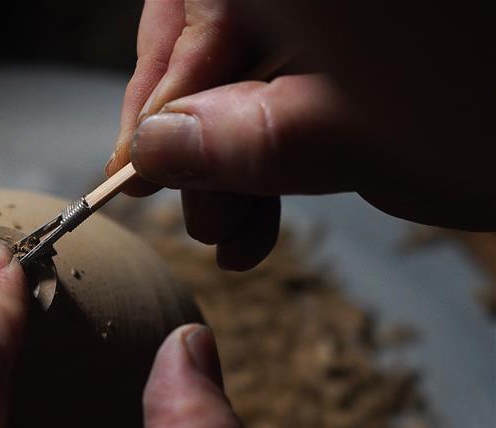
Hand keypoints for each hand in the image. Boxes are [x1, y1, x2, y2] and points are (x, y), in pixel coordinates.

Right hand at [108, 0, 495, 270]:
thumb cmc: (494, 108)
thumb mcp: (349, 137)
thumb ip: (235, 140)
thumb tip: (153, 149)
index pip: (184, 21)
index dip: (154, 107)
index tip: (137, 178)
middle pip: (216, 46)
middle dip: (204, 145)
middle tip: (207, 222)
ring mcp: (344, 15)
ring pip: (261, 72)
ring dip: (243, 159)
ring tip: (242, 235)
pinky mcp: (375, 40)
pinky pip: (307, 82)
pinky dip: (288, 146)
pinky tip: (273, 208)